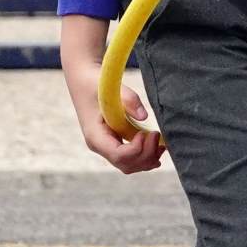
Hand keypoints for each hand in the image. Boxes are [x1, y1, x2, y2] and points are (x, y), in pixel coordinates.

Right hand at [60, 18, 163, 174]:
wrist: (84, 80)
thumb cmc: (96, 82)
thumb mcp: (111, 87)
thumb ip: (129, 100)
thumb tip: (145, 117)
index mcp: (95, 135)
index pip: (118, 155)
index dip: (136, 149)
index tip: (147, 133)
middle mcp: (99, 145)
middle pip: (126, 164)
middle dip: (146, 155)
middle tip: (157, 135)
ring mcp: (106, 147)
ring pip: (129, 165)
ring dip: (148, 159)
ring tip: (162, 144)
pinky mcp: (114, 143)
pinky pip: (130, 158)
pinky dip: (145, 156)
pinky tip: (158, 147)